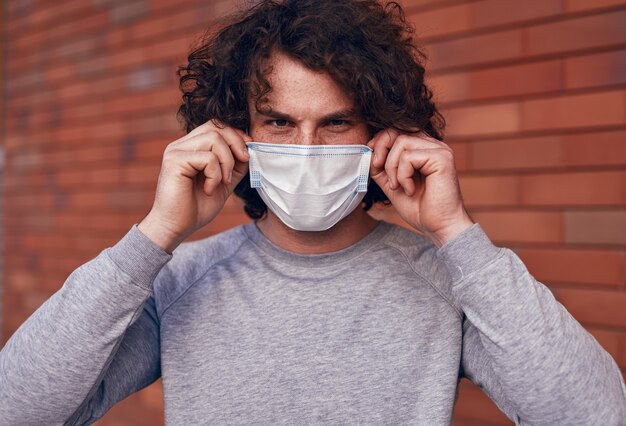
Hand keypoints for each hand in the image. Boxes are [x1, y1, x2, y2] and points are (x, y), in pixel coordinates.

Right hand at [138, 120, 250, 251]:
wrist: (176, 227)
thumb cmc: (196, 207)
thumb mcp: (224, 182)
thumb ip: (235, 165)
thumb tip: (249, 148)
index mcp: (191, 147)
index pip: (216, 126)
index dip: (236, 135)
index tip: (247, 153)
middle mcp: (181, 145)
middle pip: (216, 126)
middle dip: (236, 143)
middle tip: (243, 162)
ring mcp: (176, 151)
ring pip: (214, 139)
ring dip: (227, 162)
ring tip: (223, 181)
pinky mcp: (174, 161)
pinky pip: (207, 158)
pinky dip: (215, 175)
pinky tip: (208, 189)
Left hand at [368, 129, 472, 246]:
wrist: (439, 227)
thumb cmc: (420, 208)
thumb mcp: (393, 184)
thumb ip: (382, 168)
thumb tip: (368, 152)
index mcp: (425, 149)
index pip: (398, 130)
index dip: (380, 141)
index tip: (372, 159)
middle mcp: (434, 145)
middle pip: (398, 131)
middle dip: (381, 149)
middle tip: (377, 169)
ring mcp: (440, 150)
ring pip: (402, 142)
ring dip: (392, 167)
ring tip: (398, 186)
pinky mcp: (442, 158)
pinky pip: (409, 157)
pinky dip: (403, 175)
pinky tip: (410, 190)